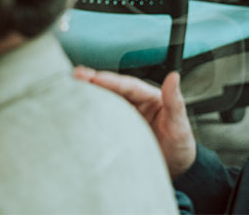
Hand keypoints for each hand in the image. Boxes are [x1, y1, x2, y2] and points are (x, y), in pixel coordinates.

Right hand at [74, 67, 195, 176]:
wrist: (177, 172)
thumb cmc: (180, 146)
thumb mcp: (180, 124)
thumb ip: (175, 101)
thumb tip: (174, 76)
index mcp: (148, 97)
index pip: (127, 85)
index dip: (110, 80)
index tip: (94, 77)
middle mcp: (134, 103)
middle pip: (111, 89)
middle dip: (92, 81)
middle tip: (75, 76)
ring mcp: (124, 116)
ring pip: (104, 102)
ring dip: (88, 94)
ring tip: (68, 88)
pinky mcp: (116, 131)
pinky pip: (101, 120)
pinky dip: (88, 114)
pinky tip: (75, 111)